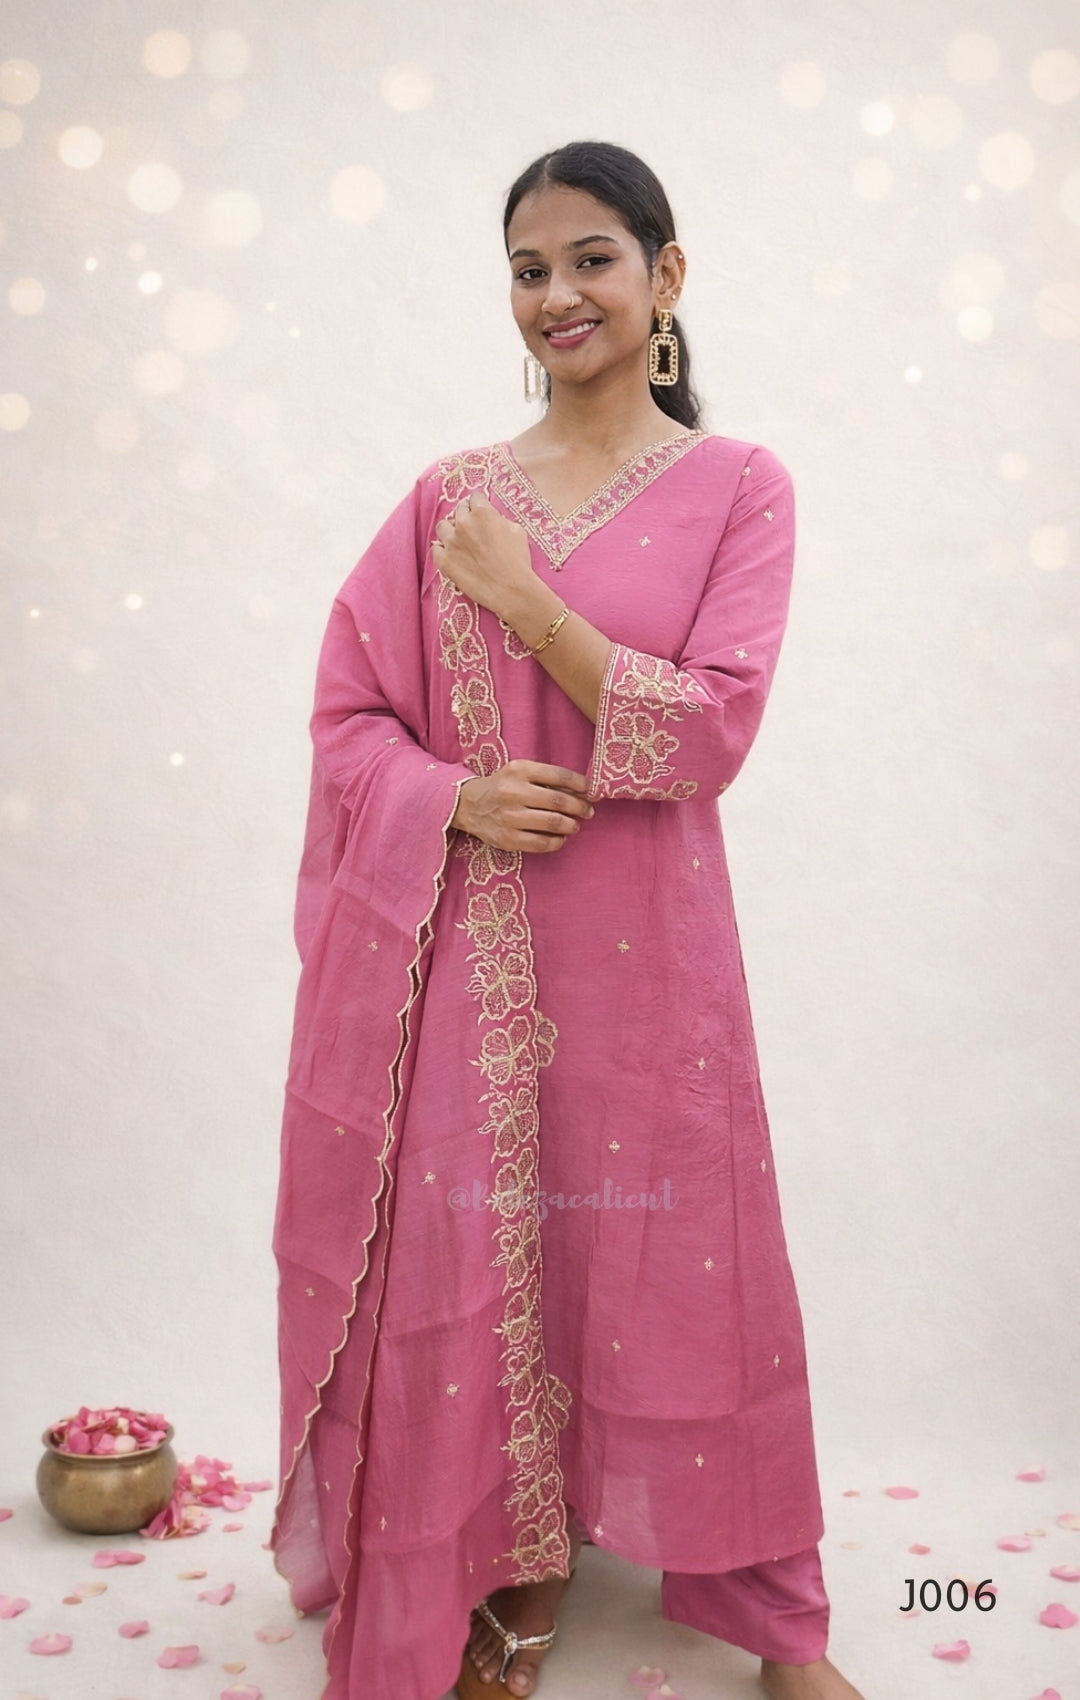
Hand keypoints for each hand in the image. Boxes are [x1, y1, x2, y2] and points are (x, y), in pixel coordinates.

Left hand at [431, 489, 535, 617]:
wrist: (511, 590)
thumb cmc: (518, 561)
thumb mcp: (517, 531)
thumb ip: (500, 520)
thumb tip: (493, 520)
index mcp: (482, 513)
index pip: (475, 497)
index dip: (479, 504)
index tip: (481, 510)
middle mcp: (463, 523)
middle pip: (458, 510)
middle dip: (466, 516)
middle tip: (473, 527)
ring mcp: (451, 542)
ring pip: (442, 527)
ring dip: (450, 530)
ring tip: (458, 539)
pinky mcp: (444, 561)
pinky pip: (435, 549)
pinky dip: (442, 550)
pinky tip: (451, 554)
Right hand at [451, 760, 593, 852]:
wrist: (468, 805)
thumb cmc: (502, 786)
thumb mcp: (520, 772)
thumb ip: (547, 778)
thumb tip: (583, 790)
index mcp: (519, 771)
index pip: (560, 776)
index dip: (582, 785)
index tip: (591, 791)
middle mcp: (513, 793)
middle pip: (560, 801)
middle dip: (581, 807)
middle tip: (588, 811)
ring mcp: (509, 817)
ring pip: (554, 823)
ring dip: (571, 825)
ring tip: (574, 825)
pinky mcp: (507, 838)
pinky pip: (542, 844)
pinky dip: (557, 842)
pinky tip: (560, 837)